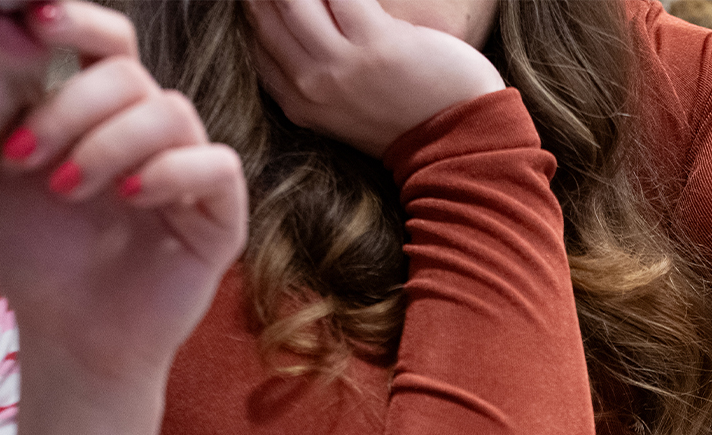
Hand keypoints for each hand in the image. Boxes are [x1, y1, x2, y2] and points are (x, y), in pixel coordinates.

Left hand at [0, 1, 246, 385]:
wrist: (70, 336)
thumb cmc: (41, 261)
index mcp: (103, 114)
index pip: (108, 45)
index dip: (79, 23)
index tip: (33, 23)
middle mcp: (151, 134)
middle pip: (131, 75)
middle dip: (73, 107)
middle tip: (29, 156)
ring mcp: (190, 172)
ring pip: (172, 113)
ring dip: (111, 143)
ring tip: (68, 189)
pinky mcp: (222, 216)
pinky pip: (216, 166)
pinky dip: (171, 172)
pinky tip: (132, 198)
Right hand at [248, 0, 505, 157]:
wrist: (458, 144)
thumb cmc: (408, 118)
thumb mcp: (344, 107)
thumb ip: (314, 72)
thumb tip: (298, 19)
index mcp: (297, 101)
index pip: (254, 37)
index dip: (256, 4)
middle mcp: (310, 86)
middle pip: (264, 13)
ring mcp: (340, 67)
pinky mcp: (375, 44)